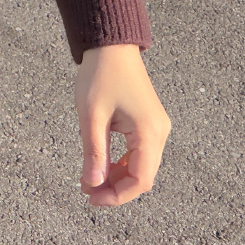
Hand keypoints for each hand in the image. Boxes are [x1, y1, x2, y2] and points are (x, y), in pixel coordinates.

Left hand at [74, 44, 170, 206]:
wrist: (112, 46)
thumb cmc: (101, 75)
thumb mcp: (91, 117)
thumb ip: (94, 153)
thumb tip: (92, 184)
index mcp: (149, 131)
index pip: (140, 179)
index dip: (117, 195)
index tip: (92, 198)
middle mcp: (159, 132)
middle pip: (142, 177)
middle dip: (115, 189)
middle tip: (86, 190)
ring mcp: (156, 128)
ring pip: (140, 167)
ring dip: (116, 178)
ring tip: (89, 178)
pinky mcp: (148, 124)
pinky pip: (138, 154)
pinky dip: (120, 164)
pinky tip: (100, 165)